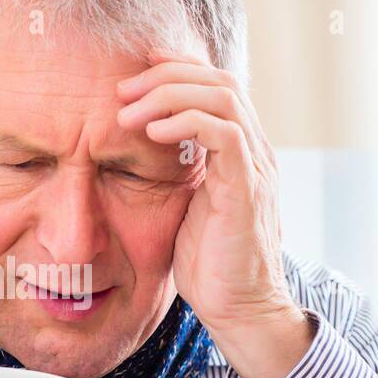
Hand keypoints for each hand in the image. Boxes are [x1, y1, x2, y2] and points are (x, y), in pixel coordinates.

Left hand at [116, 49, 312, 377]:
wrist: (237, 308)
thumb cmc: (209, 263)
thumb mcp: (187, 205)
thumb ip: (178, 171)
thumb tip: (143, 145)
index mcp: (241, 152)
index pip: (218, 86)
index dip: (179, 69)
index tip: (138, 70)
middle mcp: (255, 152)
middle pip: (220, 81)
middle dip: (167, 75)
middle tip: (122, 89)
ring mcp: (255, 168)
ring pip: (223, 97)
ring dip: (169, 95)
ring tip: (128, 111)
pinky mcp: (247, 188)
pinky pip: (223, 133)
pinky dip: (185, 122)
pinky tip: (150, 133)